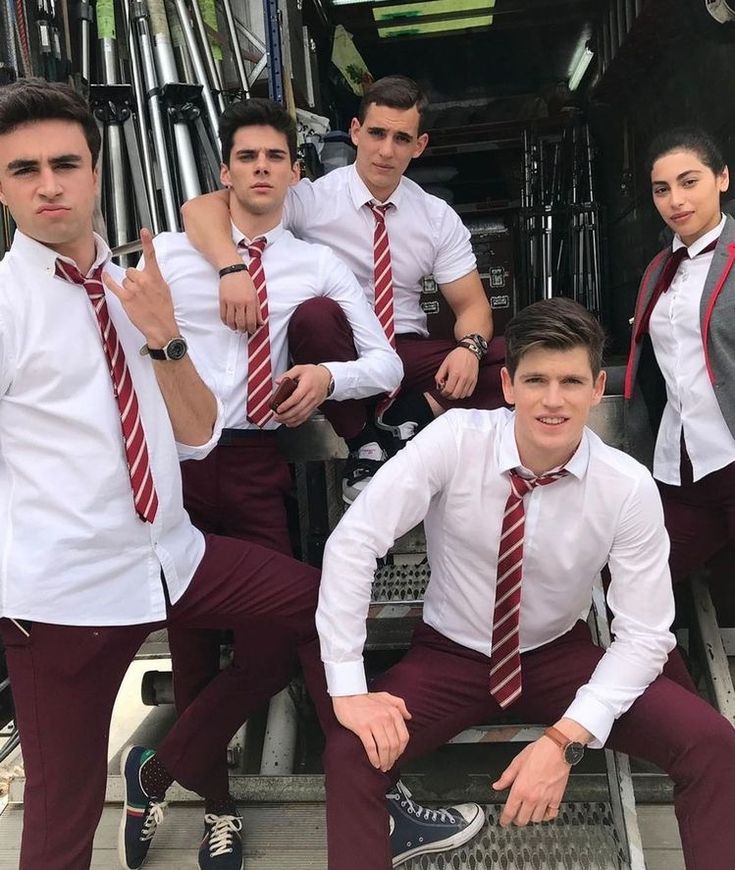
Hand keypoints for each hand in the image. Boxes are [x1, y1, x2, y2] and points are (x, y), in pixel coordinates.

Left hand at [102, 228, 177, 347]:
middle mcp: (144, 280)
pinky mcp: (126, 298)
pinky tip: (105, 275)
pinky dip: (108, 280)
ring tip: (137, 298)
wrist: (161, 327)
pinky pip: (114, 285)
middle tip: (141, 291)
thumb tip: (148, 275)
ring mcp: (134, 289)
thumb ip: (155, 279)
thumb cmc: (164, 310)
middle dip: (134, 278)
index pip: (151, 256)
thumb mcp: (165, 290)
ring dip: (128, 286)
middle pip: (131, 270)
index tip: (144, 231)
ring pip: (125, 279)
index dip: (147, 242)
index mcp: (155, 277)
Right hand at [219, 269, 262, 333]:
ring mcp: (230, 302)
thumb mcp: (255, 296)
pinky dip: (226, 322)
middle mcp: (240, 302)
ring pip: (231, 321)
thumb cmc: (245, 282)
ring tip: (236, 327)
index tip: (251, 330)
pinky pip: (223, 316)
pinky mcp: (222, 300)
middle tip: (244, 330)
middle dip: (243, 330)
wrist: (233, 271)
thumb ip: (258, 311)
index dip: (252, 329)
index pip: (251, 321)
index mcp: (250, 301)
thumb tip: (261, 323)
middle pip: (241, 323)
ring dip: (234, 327)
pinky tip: (229, 322)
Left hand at [272, 364, 331, 426]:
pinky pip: (305, 417)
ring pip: (301, 415)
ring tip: (280, 420)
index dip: (286, 405)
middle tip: (276, 416)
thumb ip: (288, 374)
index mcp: (306, 386)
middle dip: (285, 415)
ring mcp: (313, 403)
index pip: (296, 398)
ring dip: (290, 420)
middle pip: (298, 409)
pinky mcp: (314, 407)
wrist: (327, 377)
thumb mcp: (300, 368)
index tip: (279, 409)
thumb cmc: (313, 373)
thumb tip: (278, 381)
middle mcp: (311, 396)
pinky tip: (289, 423)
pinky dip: (297, 422)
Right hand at [332, 692, 411, 770]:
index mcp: (393, 711)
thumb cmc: (365, 698)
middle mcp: (385, 717)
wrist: (346, 695)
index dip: (401, 750)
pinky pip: (371, 747)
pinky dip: (374, 758)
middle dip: (393, 758)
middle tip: (389, 764)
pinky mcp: (362, 728)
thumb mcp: (385, 696)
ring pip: (384, 747)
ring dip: (385, 760)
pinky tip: (375, 763)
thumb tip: (408, 716)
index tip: (397, 756)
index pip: (403, 736)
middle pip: (394, 744)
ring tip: (383, 766)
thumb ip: (399, 704)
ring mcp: (374, 722)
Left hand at [434, 347, 479, 399]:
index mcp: (455, 373)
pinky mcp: (475, 380)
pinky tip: (460, 388)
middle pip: (455, 395)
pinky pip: (469, 393)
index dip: (443, 393)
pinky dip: (463, 393)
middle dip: (449, 396)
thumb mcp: (444, 364)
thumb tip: (439, 386)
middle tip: (447, 392)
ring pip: (462, 396)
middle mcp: (464, 378)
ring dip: (456, 395)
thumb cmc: (456, 357)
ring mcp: (470, 380)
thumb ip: (439, 376)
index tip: (442, 391)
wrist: (469, 350)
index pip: (448, 390)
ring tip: (454, 389)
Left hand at [493, 738, 570, 825]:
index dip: (504, 820)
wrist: (557, 750)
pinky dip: (546, 815)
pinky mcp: (556, 799)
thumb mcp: (517, 762)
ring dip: (531, 817)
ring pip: (536, 819)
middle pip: (523, 820)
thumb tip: (497, 786)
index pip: (509, 812)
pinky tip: (543, 810)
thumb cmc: (538, 753)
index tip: (503, 822)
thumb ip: (506, 777)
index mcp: (520, 789)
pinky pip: (551, 815)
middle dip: (517, 820)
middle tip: (515, 817)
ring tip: (529, 811)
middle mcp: (532, 797)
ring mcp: (545, 800)